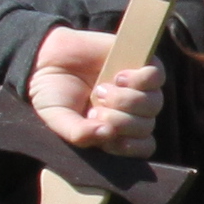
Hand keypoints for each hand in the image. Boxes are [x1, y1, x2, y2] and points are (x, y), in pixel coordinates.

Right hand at [24, 24, 166, 154]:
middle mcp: (130, 112)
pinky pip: (156, 76)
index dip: (132, 147)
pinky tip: (118, 76)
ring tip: (101, 89)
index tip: (110, 140)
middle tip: (95, 110)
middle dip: (121, 122)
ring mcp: (137, 89)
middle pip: (147, 126)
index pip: (143, 147)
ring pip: (154, 103)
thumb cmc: (52, 92)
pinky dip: (140, 79)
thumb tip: (106, 134)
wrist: (46, 57)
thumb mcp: (56, 118)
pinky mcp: (140, 64)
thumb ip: (77, 133)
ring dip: (127, 100)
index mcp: (115, 130)